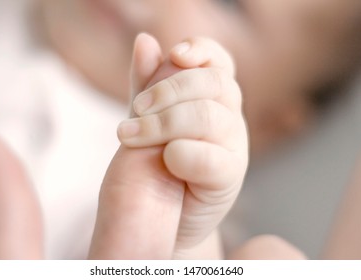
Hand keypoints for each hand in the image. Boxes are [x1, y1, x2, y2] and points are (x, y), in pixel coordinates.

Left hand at [89, 33, 248, 258]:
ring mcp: (234, 147)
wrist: (163, 215)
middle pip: (212, 83)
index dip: (201, 50)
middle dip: (168, 90)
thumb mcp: (148, 119)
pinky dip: (184, 155)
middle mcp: (229, 118)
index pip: (218, 61)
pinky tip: (165, 161)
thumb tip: (145, 40)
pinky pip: (211, 158)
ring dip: (163, 123)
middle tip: (135, 109)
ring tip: (129, 135)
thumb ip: (147, 84)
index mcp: (212, 99)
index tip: (176, 53)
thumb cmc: (156, 166)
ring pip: (208, 116)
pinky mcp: (230, 179)